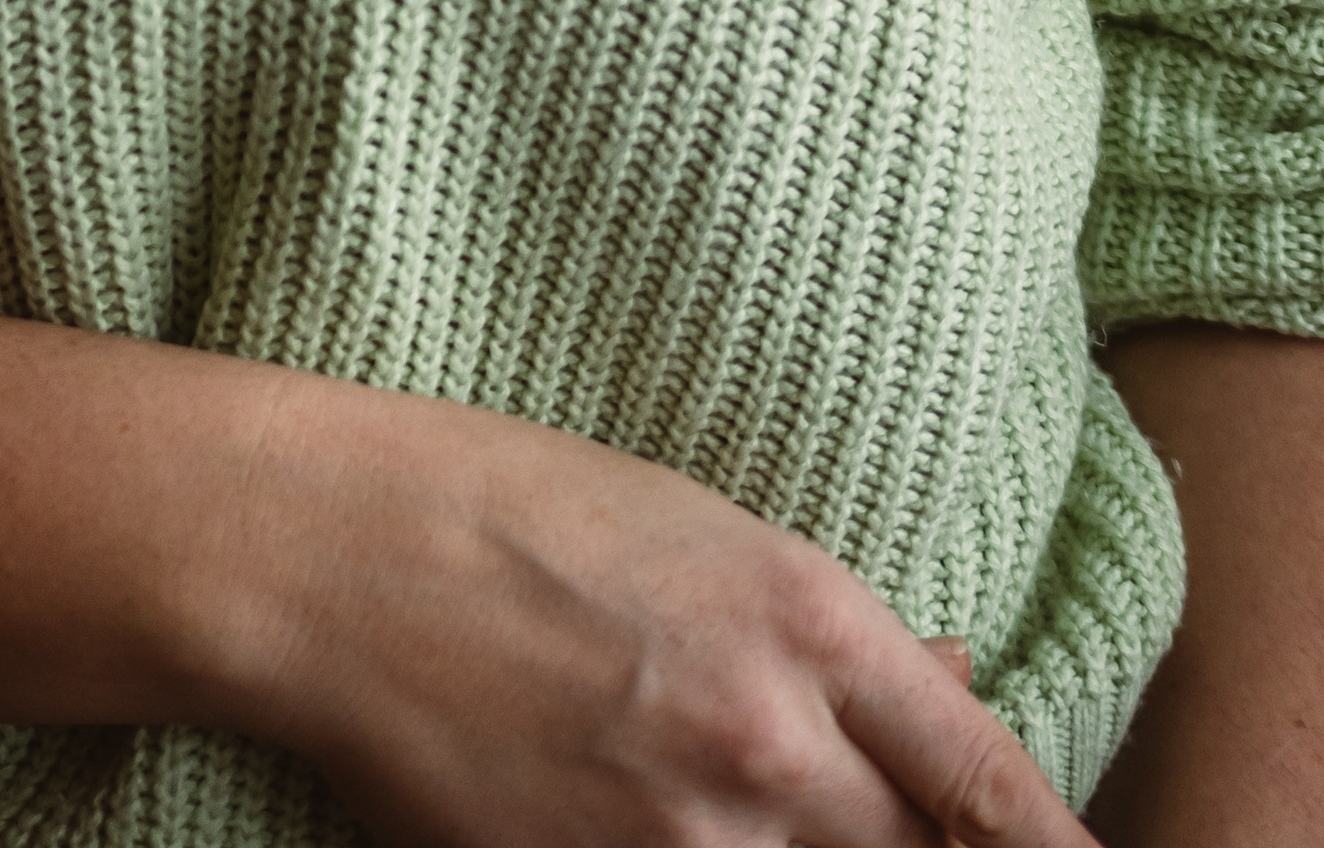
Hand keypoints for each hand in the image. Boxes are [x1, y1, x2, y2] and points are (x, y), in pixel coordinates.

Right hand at [212, 392, 1095, 847]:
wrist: (328, 555)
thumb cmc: (509, 508)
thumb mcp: (703, 530)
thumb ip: (837, 632)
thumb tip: (952, 684)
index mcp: (814, 626)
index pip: (995, 793)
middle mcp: (774, 745)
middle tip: (844, 814)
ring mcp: (680, 838)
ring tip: (705, 796)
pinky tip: (640, 822)